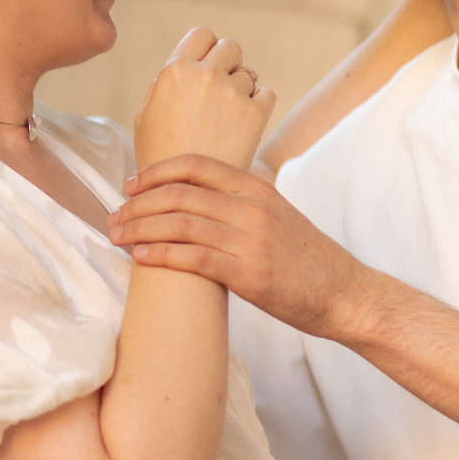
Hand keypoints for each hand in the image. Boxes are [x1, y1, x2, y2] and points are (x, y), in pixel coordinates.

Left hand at [107, 154, 371, 338]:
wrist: (345, 294)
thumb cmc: (305, 258)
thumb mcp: (275, 214)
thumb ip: (239, 202)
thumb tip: (195, 199)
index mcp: (256, 188)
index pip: (196, 165)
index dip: (156, 172)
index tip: (130, 186)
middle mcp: (252, 208)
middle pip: (179, 193)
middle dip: (137, 204)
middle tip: (113, 217)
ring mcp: (251, 240)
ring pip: (179, 223)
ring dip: (139, 229)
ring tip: (116, 237)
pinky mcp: (249, 275)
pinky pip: (194, 257)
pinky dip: (161, 254)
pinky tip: (141, 257)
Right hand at [133, 28, 277, 170]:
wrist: (184, 191)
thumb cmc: (159, 157)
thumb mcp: (145, 116)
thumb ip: (164, 85)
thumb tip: (185, 68)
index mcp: (175, 71)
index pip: (201, 35)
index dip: (205, 49)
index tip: (205, 64)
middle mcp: (206, 75)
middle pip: (230, 47)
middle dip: (226, 64)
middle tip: (219, 89)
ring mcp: (233, 93)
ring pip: (248, 74)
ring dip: (240, 89)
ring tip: (226, 117)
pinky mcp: (255, 114)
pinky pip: (266, 94)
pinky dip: (257, 105)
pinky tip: (242, 123)